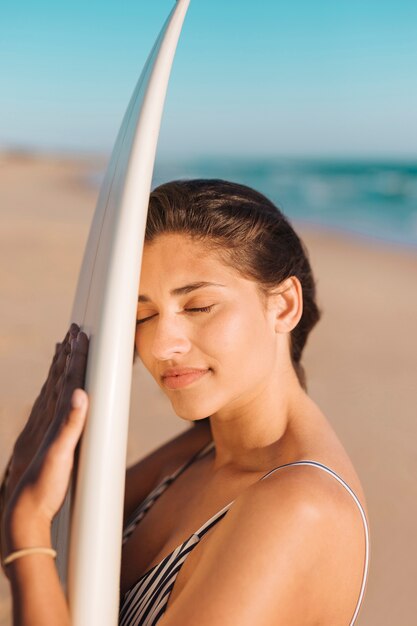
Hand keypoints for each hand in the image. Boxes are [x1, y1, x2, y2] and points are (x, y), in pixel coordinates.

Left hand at [1, 325, 88, 560]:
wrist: (22, 511)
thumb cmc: (43, 486)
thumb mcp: (59, 456)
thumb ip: (70, 425)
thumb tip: (80, 393)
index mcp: (53, 419)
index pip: (67, 381)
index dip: (75, 358)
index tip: (81, 336)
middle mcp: (45, 419)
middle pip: (58, 379)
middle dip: (67, 354)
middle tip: (73, 331)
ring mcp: (41, 428)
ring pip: (52, 390)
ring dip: (58, 367)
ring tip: (62, 349)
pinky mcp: (41, 439)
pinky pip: (47, 405)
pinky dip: (52, 389)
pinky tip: (53, 390)